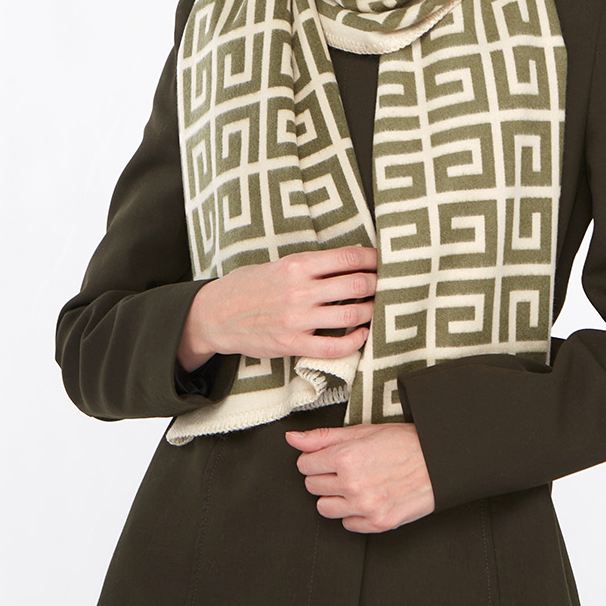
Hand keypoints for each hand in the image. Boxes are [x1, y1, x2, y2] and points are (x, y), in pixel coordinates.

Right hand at [176, 245, 376, 371]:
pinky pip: (334, 346)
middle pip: (356, 284)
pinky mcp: (292, 344)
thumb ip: (313, 264)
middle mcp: (300, 290)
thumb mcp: (280, 264)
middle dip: (379, 285)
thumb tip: (352, 259)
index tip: (384, 261)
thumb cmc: (250, 286)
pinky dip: (355, 342)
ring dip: (371, 311)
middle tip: (388, 286)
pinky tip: (361, 335)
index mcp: (298, 264)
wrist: (216, 314)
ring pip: (351, 314)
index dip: (374, 259)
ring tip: (377, 309)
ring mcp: (297, 319)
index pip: (349, 258)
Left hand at [285, 423, 435, 533]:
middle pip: (311, 486)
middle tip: (346, 468)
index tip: (328, 457)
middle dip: (324, 476)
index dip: (316, 459)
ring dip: (335, 496)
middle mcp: (352, 484)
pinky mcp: (377, 523)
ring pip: (324, 508)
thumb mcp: (362, 431)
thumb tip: (293, 438)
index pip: (305, 465)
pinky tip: (367, 497)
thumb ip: (323, 437)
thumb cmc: (404, 443)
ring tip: (355, 483)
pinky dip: (353, 513)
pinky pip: (347, 524)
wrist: (439, 461)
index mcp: (346, 457)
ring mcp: (364, 506)